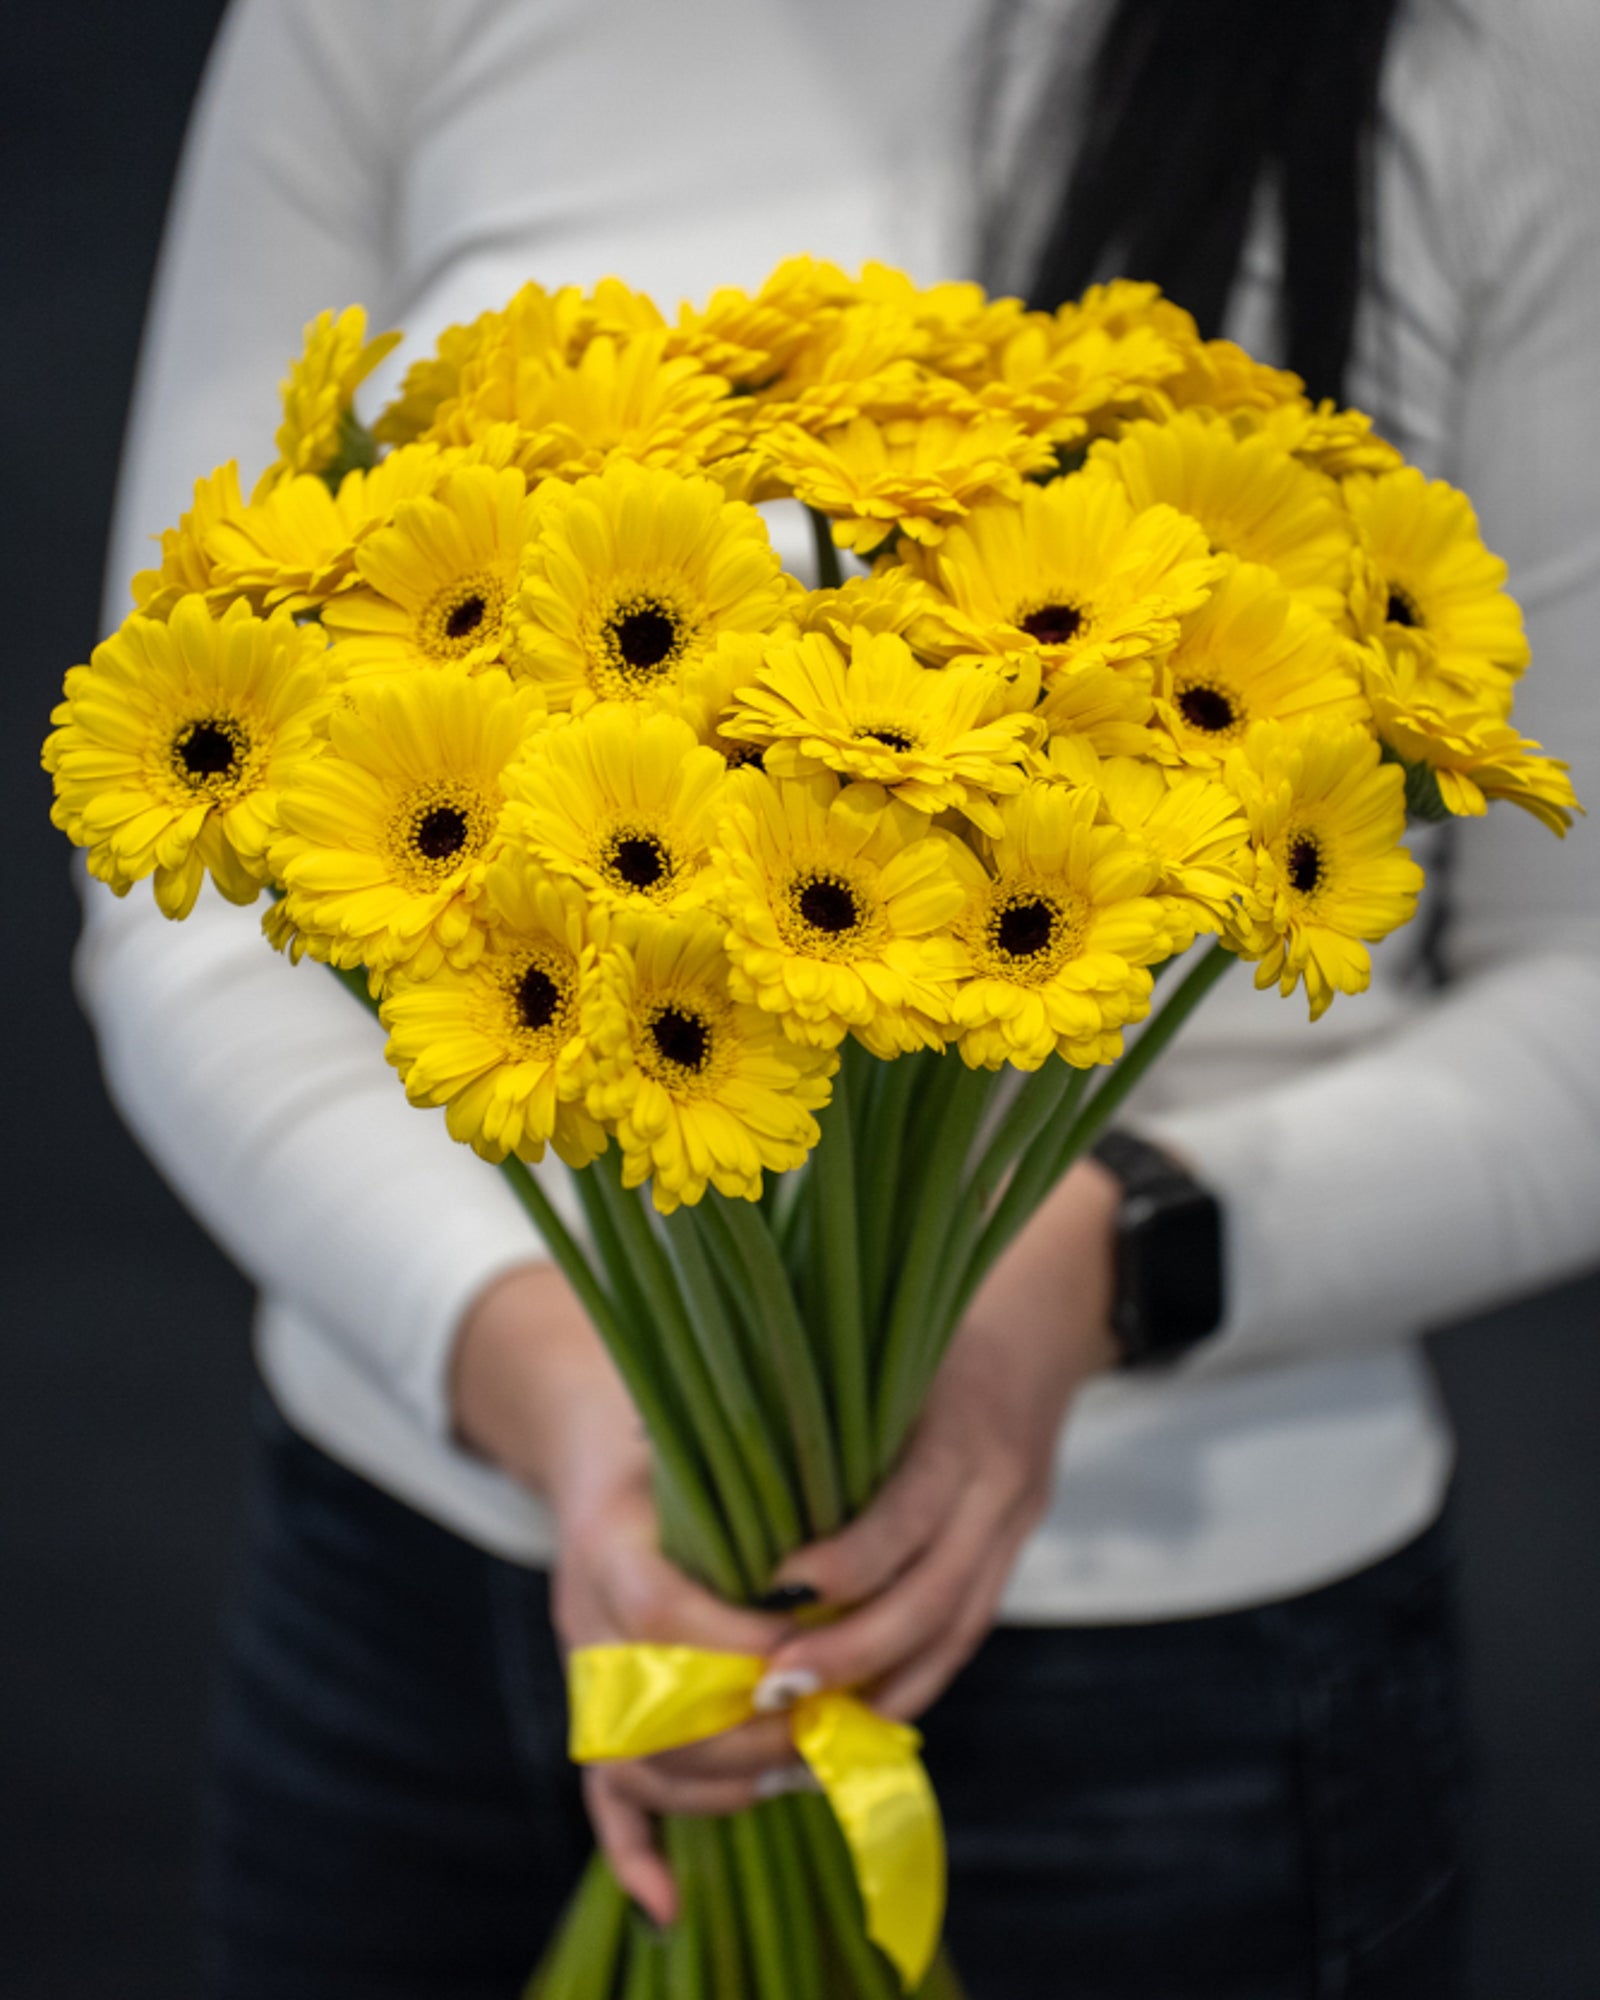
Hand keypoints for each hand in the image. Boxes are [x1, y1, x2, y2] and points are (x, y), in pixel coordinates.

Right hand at [452, 1263, 796, 1924]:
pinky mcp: (594, 1711)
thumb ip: (765, 1472)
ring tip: (809, 1768)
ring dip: (725, 1782)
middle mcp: (583, 1614)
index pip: (659, 1609)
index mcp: (609, 1537)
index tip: (804, 1647)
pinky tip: (671, 1901)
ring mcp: (583, 1672)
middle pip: (648, 1707)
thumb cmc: (680, 1438)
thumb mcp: (713, 1437)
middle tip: (831, 1725)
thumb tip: (851, 1499)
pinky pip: (603, 1798)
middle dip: (747, 1730)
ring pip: (636, 1762)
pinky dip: (634, 1853)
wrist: (599, 1451)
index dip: (733, 1642)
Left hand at [756, 1158, 1122, 1721]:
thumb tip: (692, 1429)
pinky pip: (964, 1636)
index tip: (775, 1587)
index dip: (848, 1558)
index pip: (909, 1509)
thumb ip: (815, 1392)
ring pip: (955, 1631)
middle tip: (773, 1682)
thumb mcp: (882, 1343)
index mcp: (962, 1424)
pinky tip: (854, 1721)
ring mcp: (1013, 1530)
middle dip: (854, 1649)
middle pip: (935, 1592)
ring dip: (880, 1688)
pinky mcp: (1011, 1558)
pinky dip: (912, 1684)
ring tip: (803, 1729)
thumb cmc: (927, 1328)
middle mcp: (998, 1486)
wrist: (1043, 1326)